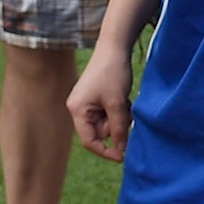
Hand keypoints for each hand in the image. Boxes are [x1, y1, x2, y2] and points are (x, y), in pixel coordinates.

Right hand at [65, 47, 134, 161]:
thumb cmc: (113, 72)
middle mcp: (78, 108)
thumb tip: (122, 150)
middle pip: (99, 132)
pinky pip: (108, 113)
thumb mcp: (118, 103)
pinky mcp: (96, 97)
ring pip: (106, 123)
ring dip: (119, 118)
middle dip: (115, 126)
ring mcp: (87, 103)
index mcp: (77, 110)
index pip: (89, 141)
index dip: (106, 151)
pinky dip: (118, 110)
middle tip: (126, 112)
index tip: (123, 156)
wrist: (115, 47)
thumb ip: (119, 129)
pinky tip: (124, 98)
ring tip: (126, 102)